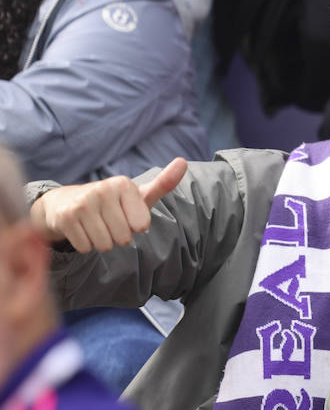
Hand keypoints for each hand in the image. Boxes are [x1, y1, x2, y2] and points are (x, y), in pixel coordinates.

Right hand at [30, 158, 186, 251]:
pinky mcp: (65, 217)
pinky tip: (82, 229)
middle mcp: (102, 190)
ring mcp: (82, 203)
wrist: (66, 202)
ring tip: (96, 225)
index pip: (141, 226)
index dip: (135, 226)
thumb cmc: (113, 202)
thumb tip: (183, 161)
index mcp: (123, 184)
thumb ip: (164, 183)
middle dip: (118, 236)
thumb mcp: (139, 194)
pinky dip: (86, 245)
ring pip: (105, 245)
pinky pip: (86, 247)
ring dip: (103, 242)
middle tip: (109, 222)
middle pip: (123, 238)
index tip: (126, 214)